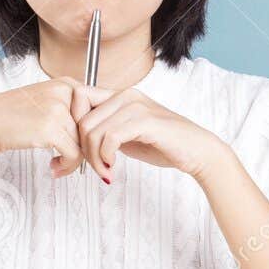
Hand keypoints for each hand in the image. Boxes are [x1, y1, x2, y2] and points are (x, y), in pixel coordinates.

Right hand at [0, 77, 90, 173]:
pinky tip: (54, 168)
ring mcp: (58, 109)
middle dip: (88, 147)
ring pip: (85, 142)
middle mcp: (64, 92)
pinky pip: (74, 154)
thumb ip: (70, 109)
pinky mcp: (50, 128)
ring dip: (75, 160)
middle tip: (75, 160)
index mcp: (65, 83)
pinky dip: (67, 166)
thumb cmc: (11, 117)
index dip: (96, 131)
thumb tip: (96, 128)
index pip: (98, 108)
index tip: (88, 145)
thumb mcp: (44, 102)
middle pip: (94, 126)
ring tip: (59, 165)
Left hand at [71, 85, 225, 182]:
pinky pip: (109, 139)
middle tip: (94, 168)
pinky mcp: (145, 121)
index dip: (72, 124)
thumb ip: (104, 131)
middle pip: (81, 120)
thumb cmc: (163, 145)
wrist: (196, 152)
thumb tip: (76, 140)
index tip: (79, 149)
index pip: (79, 96)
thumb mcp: (126, 135)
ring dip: (94, 159)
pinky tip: (113, 168)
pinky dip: (106, 158)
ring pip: (92, 132)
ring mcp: (136, 106)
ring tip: (106, 172)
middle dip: (82, 150)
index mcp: (120, 95)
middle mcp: (126, 96)